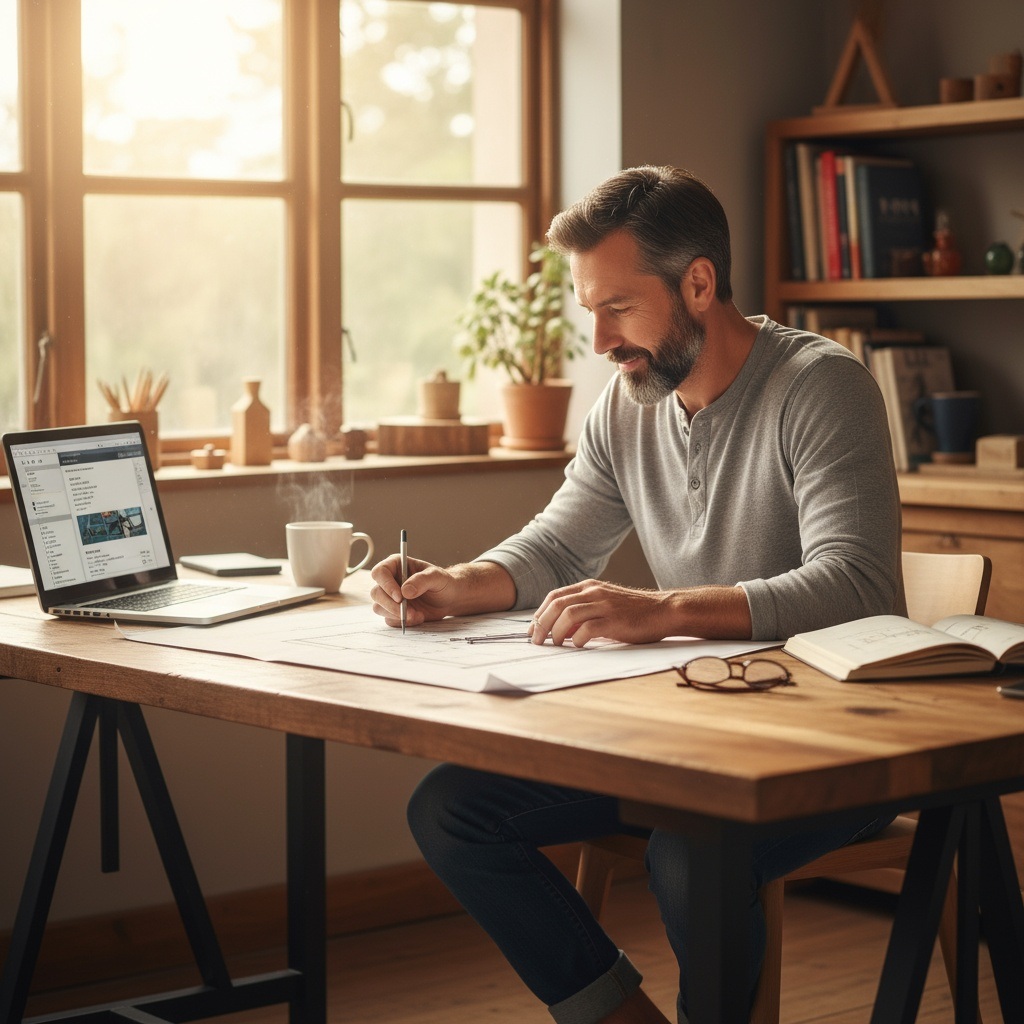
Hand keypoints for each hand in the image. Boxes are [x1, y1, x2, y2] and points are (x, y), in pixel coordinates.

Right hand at [369, 555, 460, 628]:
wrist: (449, 598)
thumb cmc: (443, 582)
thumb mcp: (437, 577)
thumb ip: (422, 580)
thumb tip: (405, 591)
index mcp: (396, 565)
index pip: (380, 572)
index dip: (386, 585)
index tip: (400, 597)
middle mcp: (390, 580)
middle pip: (376, 593)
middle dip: (391, 605)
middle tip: (408, 611)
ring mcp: (390, 597)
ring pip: (379, 607)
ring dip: (396, 615)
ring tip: (418, 614)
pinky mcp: (393, 611)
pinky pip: (389, 619)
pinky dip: (402, 622)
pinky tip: (418, 617)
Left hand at [529, 580, 675, 647]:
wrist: (664, 611)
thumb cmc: (633, 612)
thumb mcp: (604, 605)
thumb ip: (582, 613)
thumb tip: (558, 630)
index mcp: (589, 586)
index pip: (554, 596)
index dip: (539, 614)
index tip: (533, 630)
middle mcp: (594, 592)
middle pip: (556, 604)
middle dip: (541, 624)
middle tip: (536, 641)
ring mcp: (604, 605)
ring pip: (568, 614)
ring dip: (556, 631)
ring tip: (555, 644)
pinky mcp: (614, 620)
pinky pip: (587, 628)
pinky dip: (577, 638)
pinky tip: (577, 645)